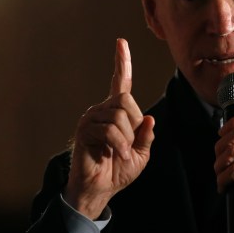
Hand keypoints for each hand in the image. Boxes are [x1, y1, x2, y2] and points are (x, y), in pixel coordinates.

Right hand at [64, 38, 154, 219]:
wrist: (100, 189)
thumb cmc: (118, 171)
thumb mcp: (141, 153)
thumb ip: (146, 135)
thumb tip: (148, 118)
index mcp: (116, 112)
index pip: (120, 82)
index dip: (122, 62)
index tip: (121, 42)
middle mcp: (102, 110)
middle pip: (126, 100)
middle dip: (134, 124)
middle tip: (129, 144)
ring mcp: (91, 118)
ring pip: (119, 117)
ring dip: (127, 139)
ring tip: (122, 154)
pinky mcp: (85, 130)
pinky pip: (110, 130)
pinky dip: (120, 145)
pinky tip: (119, 156)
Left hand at [214, 117, 233, 232]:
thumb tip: (231, 141)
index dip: (233, 124)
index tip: (222, 135)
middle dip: (220, 147)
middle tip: (219, 163)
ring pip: (232, 151)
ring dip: (219, 165)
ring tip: (220, 176)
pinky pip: (232, 171)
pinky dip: (222, 180)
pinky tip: (224, 188)